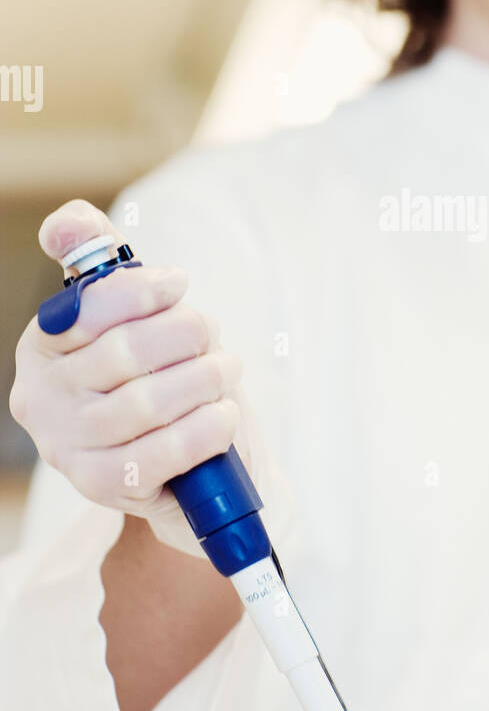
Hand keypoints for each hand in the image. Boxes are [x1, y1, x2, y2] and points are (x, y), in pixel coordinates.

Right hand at [9, 198, 252, 556]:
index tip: (180, 284)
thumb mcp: (135, 313)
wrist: (188, 464)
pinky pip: (162, 453)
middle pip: (125, 352)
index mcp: (43, 344)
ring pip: (146, 402)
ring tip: (225, 373)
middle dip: (186, 336)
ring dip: (204, 381)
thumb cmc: (160, 375)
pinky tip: (222, 417)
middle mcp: (42, 397)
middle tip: (212, 338)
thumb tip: (67, 223)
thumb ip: (100, 257)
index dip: (144, 290)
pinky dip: (205, 429)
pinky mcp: (102, 486)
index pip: (89, 306)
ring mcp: (67, 447)